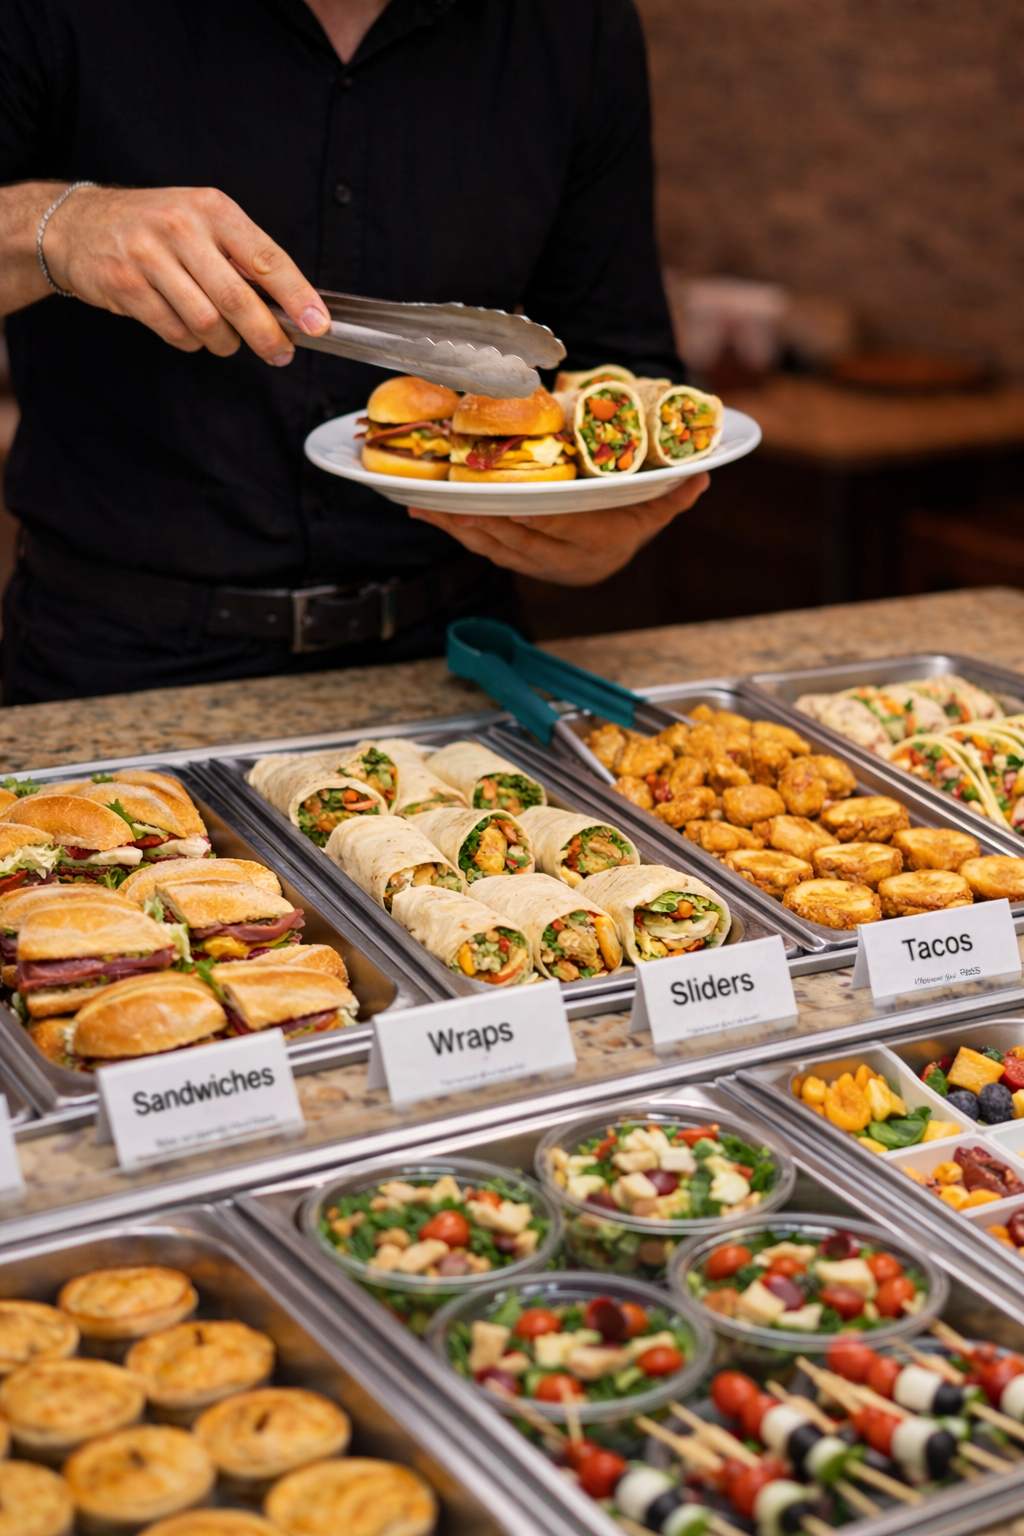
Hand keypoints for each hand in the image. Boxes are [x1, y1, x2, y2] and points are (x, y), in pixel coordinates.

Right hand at [44, 184, 328, 364]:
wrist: (78, 223)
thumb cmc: (154, 227)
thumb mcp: (201, 221)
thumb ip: (241, 257)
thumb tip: (290, 306)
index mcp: (212, 209)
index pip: (265, 258)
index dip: (296, 296)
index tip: (316, 324)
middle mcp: (181, 227)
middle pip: (237, 298)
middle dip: (266, 335)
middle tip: (280, 353)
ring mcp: (149, 256)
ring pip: (206, 321)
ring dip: (224, 342)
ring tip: (226, 340)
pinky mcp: (125, 284)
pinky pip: (175, 331)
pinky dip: (191, 342)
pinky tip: (190, 332)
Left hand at [407, 473, 709, 585]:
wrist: (611, 552)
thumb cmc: (631, 518)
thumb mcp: (655, 507)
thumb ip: (673, 494)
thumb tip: (702, 476)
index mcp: (599, 542)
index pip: (565, 527)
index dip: (538, 518)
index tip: (512, 503)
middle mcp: (565, 558)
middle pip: (520, 539)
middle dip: (484, 521)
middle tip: (454, 500)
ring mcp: (538, 563)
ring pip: (495, 546)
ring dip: (459, 528)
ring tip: (427, 506)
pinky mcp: (516, 561)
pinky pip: (483, 548)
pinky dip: (455, 531)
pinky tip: (429, 513)